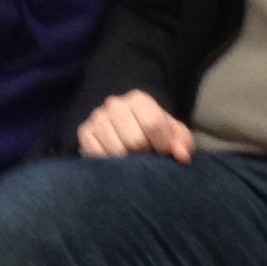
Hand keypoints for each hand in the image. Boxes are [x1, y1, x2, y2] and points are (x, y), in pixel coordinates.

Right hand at [77, 90, 193, 161]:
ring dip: (128, 163)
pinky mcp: (84, 133)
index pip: (152, 124)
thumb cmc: (152, 133)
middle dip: (145, 156)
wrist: (124, 127)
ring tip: (133, 160)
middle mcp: (115, 105)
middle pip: (134, 140)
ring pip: (116, 151)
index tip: (165, 155)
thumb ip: (181, 142)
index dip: (162, 145)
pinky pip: (98, 156)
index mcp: (139, 100)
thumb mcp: (172, 133)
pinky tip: (118, 163)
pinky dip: (111, 165)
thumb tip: (182, 156)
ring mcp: (97, 118)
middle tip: (147, 158)